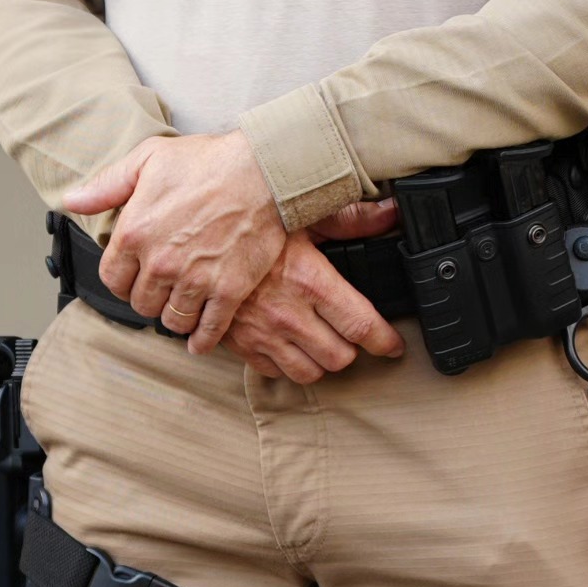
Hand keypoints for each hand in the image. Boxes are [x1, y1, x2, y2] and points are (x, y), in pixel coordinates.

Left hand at [64, 130, 286, 353]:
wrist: (263, 170)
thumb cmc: (207, 161)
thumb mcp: (148, 159)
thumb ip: (107, 185)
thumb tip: (72, 199)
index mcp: (135, 233)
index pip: (112, 279)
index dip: (122, 278)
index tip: (134, 274)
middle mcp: (160, 262)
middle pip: (141, 304)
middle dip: (149, 296)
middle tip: (161, 287)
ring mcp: (195, 280)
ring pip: (172, 320)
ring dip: (174, 315)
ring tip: (181, 304)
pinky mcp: (228, 290)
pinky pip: (207, 331)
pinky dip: (201, 339)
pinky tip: (199, 339)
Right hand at [222, 198, 405, 381]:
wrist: (195, 244)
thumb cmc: (251, 226)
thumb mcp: (302, 215)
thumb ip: (350, 220)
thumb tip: (390, 213)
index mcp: (310, 281)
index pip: (360, 325)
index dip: (385, 340)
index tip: (393, 344)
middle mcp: (289, 314)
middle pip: (340, 357)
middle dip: (352, 348)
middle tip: (350, 333)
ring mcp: (264, 335)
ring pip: (310, 373)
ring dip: (321, 361)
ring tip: (322, 341)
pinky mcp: (241, 346)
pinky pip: (275, 373)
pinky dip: (287, 364)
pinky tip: (290, 344)